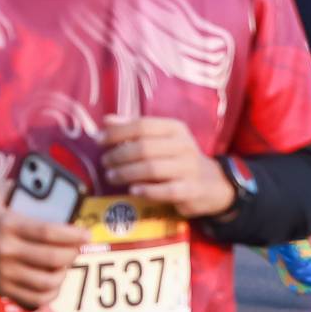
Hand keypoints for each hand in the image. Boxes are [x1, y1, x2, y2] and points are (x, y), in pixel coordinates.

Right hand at [0, 163, 88, 306]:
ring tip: (64, 264)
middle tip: (76, 247)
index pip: (48, 232)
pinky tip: (52, 282)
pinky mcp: (0, 288)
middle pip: (53, 257)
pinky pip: (34, 297)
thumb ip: (14, 187)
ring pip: (47, 280)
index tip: (85, 233)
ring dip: (63, 273)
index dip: (72, 234)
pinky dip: (50, 292)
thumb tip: (42, 184)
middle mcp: (6, 250)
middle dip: (72, 253)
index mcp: (6, 224)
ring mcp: (3, 272)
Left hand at [100, 116, 234, 217]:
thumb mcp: (160, 138)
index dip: (117, 132)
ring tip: (111, 176)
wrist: (213, 183)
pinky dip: (147, 190)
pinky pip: (167, 191)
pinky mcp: (192, 190)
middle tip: (105, 163)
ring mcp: (190, 169)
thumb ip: (134, 129)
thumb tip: (106, 120)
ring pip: (152, 169)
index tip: (98, 140)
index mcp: (175, 129)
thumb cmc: (177, 158)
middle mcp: (184, 146)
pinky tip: (133, 190)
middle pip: (144, 148)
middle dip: (119, 155)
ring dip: (126, 173)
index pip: (142, 126)